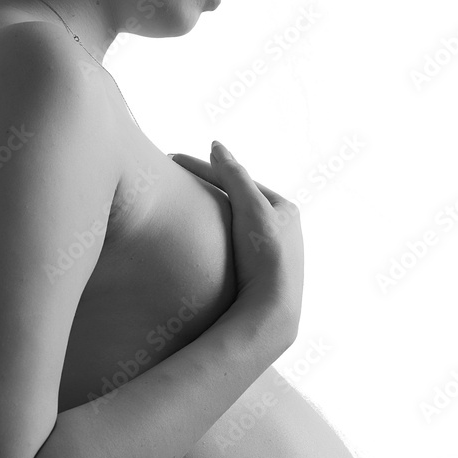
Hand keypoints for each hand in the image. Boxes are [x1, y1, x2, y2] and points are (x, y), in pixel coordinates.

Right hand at [168, 142, 303, 340]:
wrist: (271, 312)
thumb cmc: (265, 256)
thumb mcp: (250, 206)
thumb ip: (232, 175)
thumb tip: (215, 146)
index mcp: (285, 209)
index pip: (238, 180)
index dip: (204, 168)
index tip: (173, 160)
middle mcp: (281, 231)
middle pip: (235, 201)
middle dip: (205, 189)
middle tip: (173, 180)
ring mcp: (267, 255)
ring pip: (230, 226)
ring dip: (206, 214)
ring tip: (178, 206)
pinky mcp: (254, 277)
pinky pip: (227, 248)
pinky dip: (209, 237)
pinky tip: (191, 240)